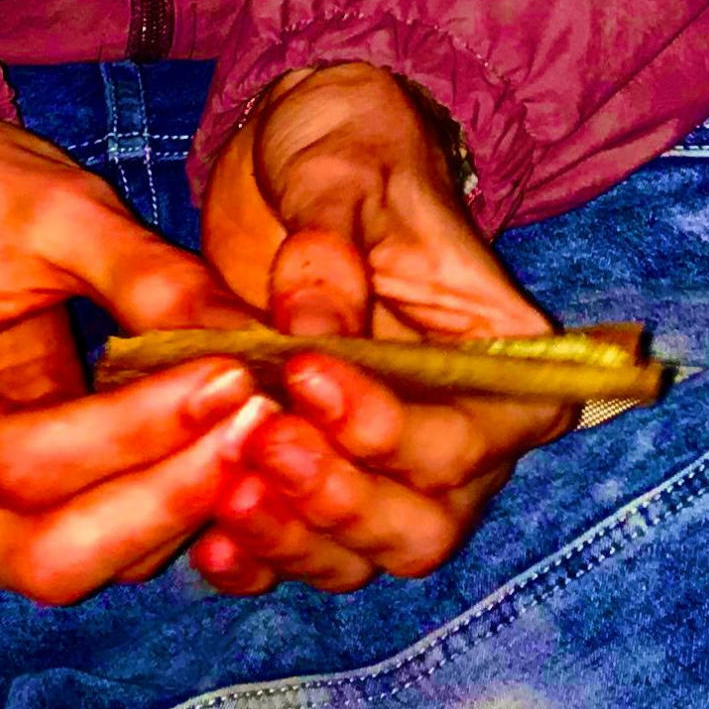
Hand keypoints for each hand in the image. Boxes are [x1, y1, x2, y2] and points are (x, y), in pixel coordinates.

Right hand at [0, 76, 273, 602]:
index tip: (234, 378)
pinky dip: (150, 511)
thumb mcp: (60, 209)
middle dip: (163, 500)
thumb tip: (261, 349)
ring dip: (168, 515)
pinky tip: (216, 453)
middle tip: (259, 427)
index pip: (18, 462)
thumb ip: (154, 282)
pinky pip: (73, 541)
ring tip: (254, 437)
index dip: (138, 431)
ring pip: (64, 564)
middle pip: (41, 550)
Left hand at [193, 63, 573, 593]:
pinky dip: (259, 558)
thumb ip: (331, 251)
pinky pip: (300, 548)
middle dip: (342, 501)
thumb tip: (311, 331)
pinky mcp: (316, 477)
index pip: (464, 439)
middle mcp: (459, 437)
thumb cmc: (353, 150)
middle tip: (262, 442)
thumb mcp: (343, 175)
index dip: (388, 427)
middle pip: (423, 525)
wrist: (302, 154)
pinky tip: (207, 544)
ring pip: (361, 555)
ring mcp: (386, 468)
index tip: (305, 370)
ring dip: (295, 537)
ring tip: (224, 493)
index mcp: (501, 362)